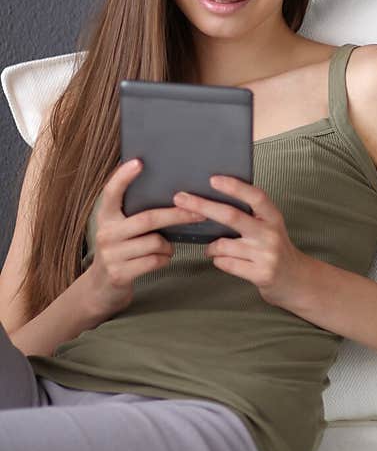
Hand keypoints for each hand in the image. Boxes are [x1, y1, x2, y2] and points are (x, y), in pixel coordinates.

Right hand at [88, 158, 206, 319]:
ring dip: (168, 245)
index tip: (138, 162)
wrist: (101, 288)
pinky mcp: (119, 273)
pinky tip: (160, 259)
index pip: (112, 192)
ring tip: (166, 247)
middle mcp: (105, 233)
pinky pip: (155, 261)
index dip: (123, 177)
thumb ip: (135, 214)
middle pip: (148, 219)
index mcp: (105, 217)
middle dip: (177, 215)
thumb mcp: (121, 230)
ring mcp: (110, 254)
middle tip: (200, 212)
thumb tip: (173, 195)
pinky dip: (164, 259)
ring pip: (155, 242)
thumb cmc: (122, 251)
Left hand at [173, 175, 309, 308]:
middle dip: (202, 206)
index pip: (255, 196)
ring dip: (211, 247)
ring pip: (222, 245)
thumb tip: (214, 202)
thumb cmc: (275, 249)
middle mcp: (270, 234)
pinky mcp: (260, 273)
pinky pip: (225, 263)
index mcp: (273, 217)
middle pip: (232, 216)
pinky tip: (224, 260)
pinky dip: (218, 260)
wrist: (295, 279)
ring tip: (214, 248)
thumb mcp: (270, 226)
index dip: (234, 187)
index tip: (213, 179)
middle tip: (181, 199)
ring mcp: (265, 254)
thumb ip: (251, 215)